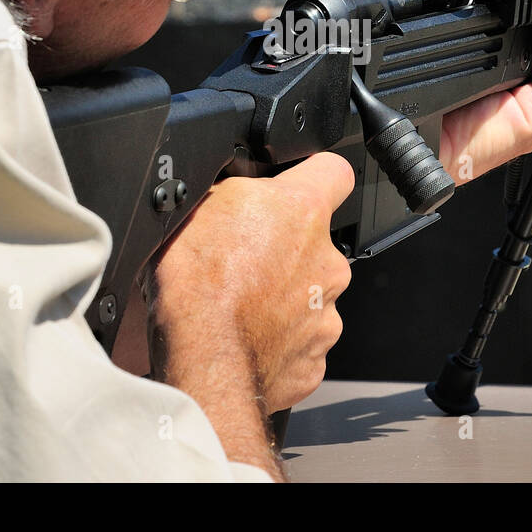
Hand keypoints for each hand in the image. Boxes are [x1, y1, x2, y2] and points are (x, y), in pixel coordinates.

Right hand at [148, 153, 353, 414]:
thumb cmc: (196, 286)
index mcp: (303, 212)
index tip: (301, 185)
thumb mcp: (201, 206)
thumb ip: (239, 192)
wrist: (202, 360)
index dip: (315, 175)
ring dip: (283, 298)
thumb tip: (242, 188)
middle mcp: (327, 260)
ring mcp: (327, 312)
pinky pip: (302, 342)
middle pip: (315, 244)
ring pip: (310, 296)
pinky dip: (279, 341)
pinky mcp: (316, 357)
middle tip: (244, 264)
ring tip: (240, 307)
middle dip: (286, 250)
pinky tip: (247, 338)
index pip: (334, 172)